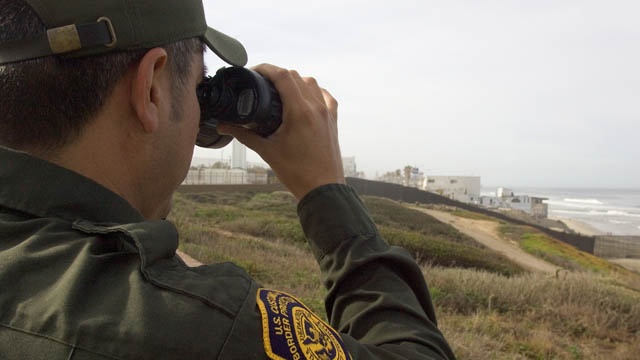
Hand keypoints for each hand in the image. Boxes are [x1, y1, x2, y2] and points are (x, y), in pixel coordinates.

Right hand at [217, 64, 344, 199]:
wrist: (323, 189)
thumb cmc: (296, 173)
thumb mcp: (267, 151)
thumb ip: (244, 135)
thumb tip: (224, 126)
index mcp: (299, 112)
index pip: (283, 76)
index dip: (266, 68)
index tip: (253, 71)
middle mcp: (316, 107)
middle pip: (295, 76)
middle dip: (277, 74)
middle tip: (262, 82)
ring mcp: (327, 113)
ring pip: (311, 83)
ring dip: (295, 81)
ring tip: (280, 90)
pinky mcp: (333, 120)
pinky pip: (325, 96)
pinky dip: (313, 91)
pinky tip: (303, 98)